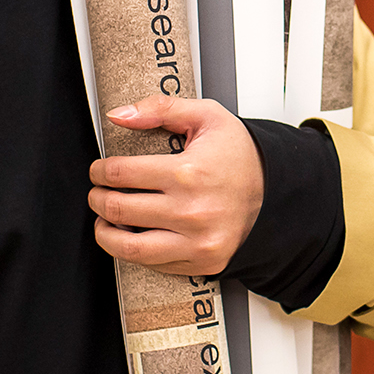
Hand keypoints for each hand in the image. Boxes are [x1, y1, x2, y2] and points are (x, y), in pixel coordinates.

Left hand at [89, 96, 263, 275]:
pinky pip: (154, 264)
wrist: (276, 190)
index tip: (98, 171)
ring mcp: (197, 242)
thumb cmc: (241, 155)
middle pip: (118, 209)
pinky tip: (132, 236)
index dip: (100, 171)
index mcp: (188, 173)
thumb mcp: (206, 117)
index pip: (120, 174)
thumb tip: (118, 115)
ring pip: (129, 247)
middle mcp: (192, 211)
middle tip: (97, 193)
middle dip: (98, 199)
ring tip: (104, 221)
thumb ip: (160, 109)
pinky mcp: (203, 262)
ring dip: (105, 232)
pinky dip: (134, 252)